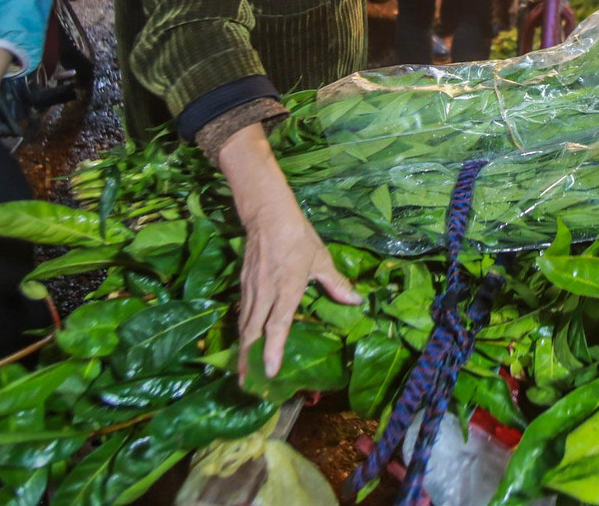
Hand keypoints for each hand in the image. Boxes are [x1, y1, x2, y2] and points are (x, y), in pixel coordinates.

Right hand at [217, 125, 360, 383]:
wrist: (267, 215)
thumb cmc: (298, 237)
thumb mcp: (320, 259)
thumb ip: (336, 283)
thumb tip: (356, 301)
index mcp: (286, 288)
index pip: (278, 324)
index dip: (273, 349)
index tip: (270, 371)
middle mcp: (266, 292)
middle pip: (253, 331)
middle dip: (249, 359)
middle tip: (246, 384)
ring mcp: (252, 289)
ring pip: (245, 324)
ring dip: (243, 350)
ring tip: (242, 372)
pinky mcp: (244, 285)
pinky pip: (243, 313)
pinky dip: (242, 332)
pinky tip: (244, 344)